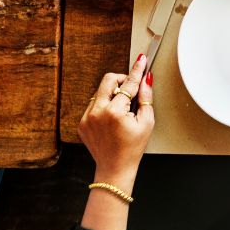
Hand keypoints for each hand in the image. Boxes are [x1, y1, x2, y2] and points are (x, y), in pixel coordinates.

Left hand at [79, 53, 154, 188]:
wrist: (114, 169)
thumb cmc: (132, 149)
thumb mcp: (147, 123)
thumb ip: (146, 98)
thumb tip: (146, 79)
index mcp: (115, 112)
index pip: (129, 84)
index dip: (137, 70)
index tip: (141, 60)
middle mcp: (98, 112)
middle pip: (109, 79)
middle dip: (122, 79)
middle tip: (131, 88)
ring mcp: (87, 117)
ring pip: (100, 91)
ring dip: (113, 94)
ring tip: (122, 110)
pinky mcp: (82, 122)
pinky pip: (94, 104)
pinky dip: (104, 105)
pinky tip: (112, 119)